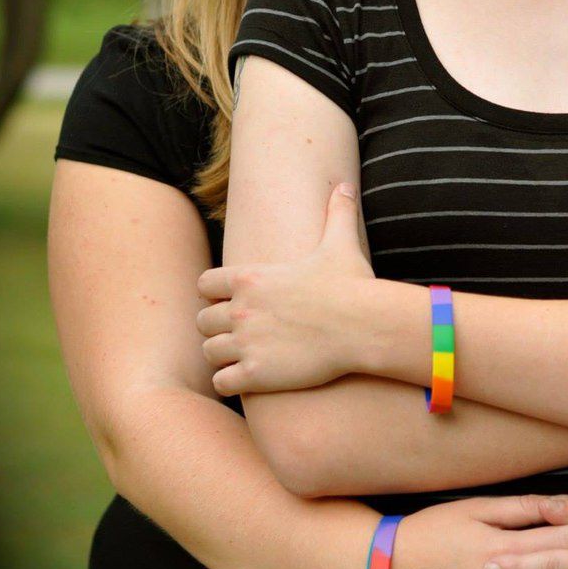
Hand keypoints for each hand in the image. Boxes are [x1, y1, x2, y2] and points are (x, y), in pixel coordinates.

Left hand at [197, 183, 374, 395]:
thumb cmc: (351, 285)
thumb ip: (337, 212)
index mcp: (250, 278)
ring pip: (208, 352)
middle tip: (240, 333)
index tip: (233, 301)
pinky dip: (230, 382)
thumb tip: (346, 186)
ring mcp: (246, 343)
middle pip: (202, 321)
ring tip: (243, 358)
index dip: (215, 294)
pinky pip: (222, 382)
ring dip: (222, 356)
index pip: (204, 284)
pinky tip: (249, 378)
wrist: (364, 325)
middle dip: (218, 327)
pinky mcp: (256, 374)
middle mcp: (240, 309)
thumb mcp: (340, 243)